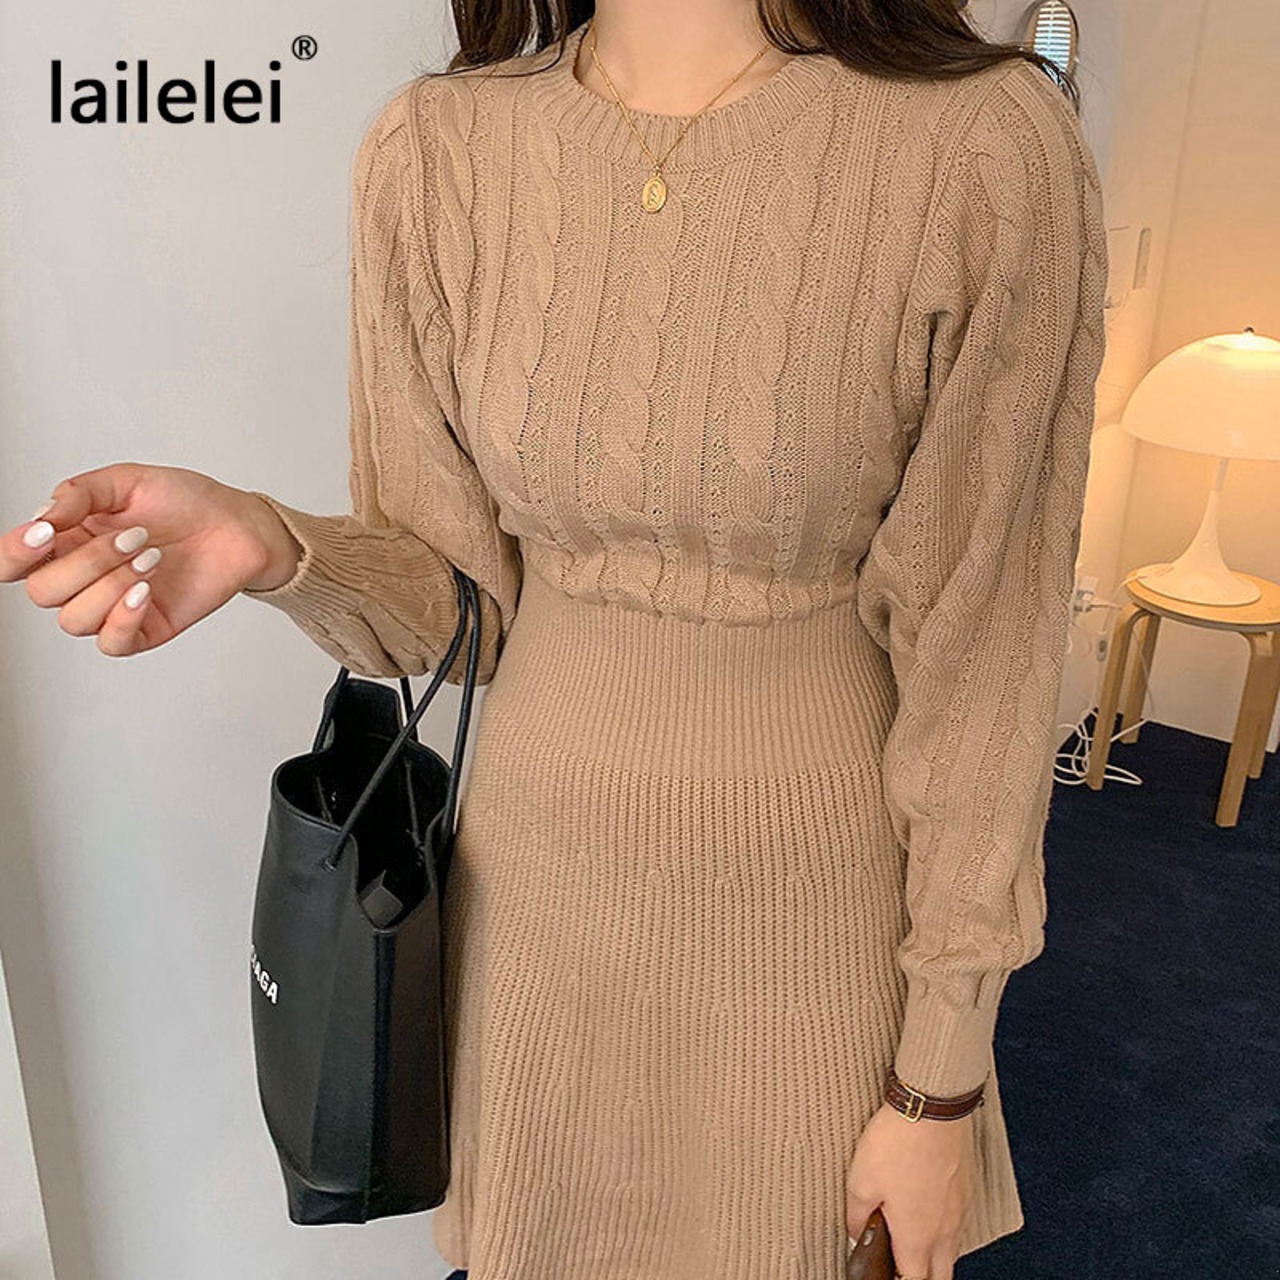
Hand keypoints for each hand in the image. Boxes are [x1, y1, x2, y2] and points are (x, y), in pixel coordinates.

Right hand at [2, 462, 302, 657]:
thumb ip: (80, 494)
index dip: (14, 554)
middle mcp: (83, 577)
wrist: (236, 525)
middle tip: (135, 537)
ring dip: (112, 585)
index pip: (13, 563)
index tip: (45, 533)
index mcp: (68, 540)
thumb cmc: (185, 501)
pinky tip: (147, 590)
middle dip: (88, 562)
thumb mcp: (128, 481)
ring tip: (152, 557)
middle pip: (43, 592)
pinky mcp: (143, 629)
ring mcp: (112, 606)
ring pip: (74, 620)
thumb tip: (43, 516)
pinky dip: (123, 617)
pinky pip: (111, 643)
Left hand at [846, 1100, 975, 1279]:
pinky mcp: (966, 1187)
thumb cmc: (898, 1142)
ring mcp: (960, 1209)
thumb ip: (856, 1215)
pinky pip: (958, 1222)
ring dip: (935, 1253)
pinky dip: (945, 1227)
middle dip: (922, 1276)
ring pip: (952, 1249)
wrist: (932, 1107)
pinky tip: (928, 1209)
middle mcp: (944, 1229)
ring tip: (913, 1239)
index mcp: (917, 1236)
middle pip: (940, 1274)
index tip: (886, 1274)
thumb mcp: (860, 1181)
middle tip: (902, 1265)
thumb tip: (855, 1232)